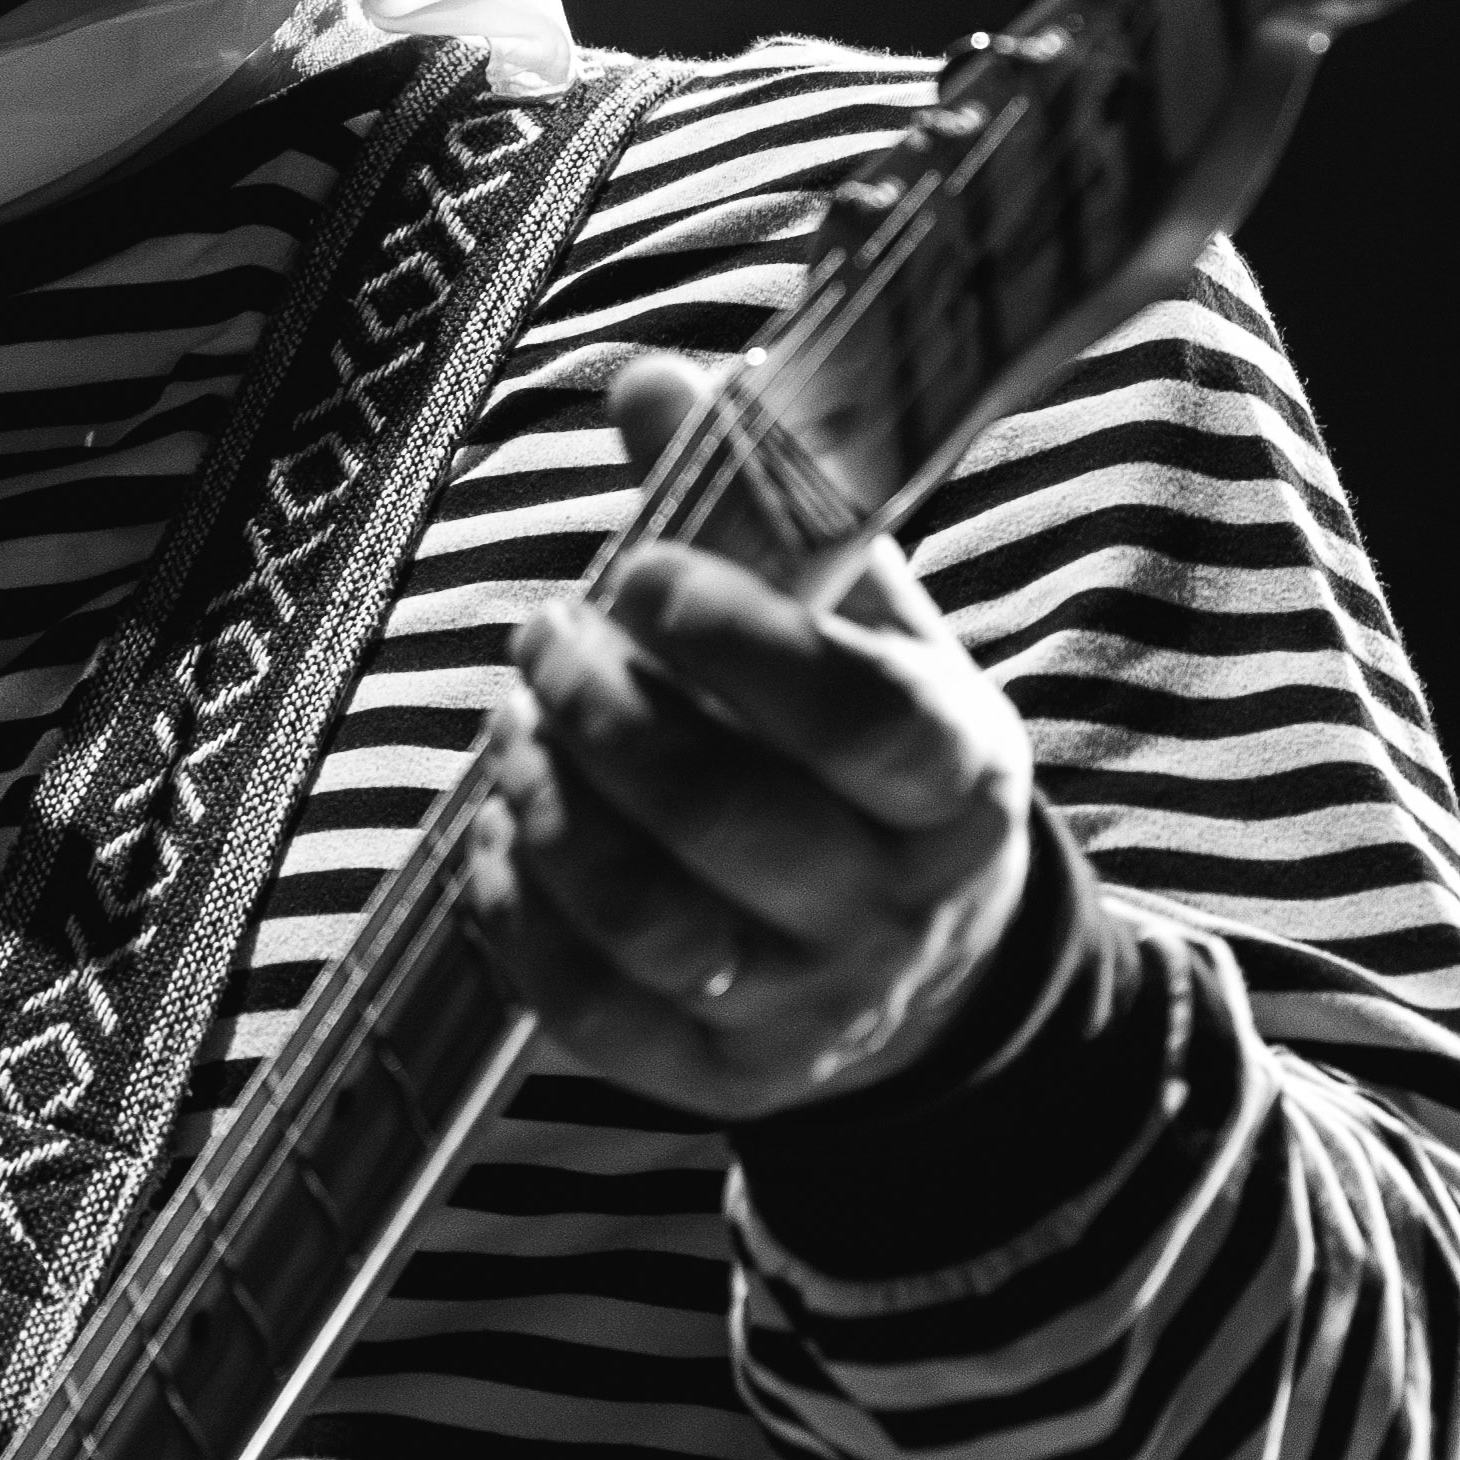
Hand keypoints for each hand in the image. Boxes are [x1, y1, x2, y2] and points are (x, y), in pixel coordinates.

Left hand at [466, 354, 1030, 1119]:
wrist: (923, 963)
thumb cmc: (870, 753)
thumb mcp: (865, 625)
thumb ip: (769, 503)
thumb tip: (648, 380)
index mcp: (957, 783)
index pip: (864, 720)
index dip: (743, 644)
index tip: (644, 573)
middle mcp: (891, 910)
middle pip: (728, 818)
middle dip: (603, 711)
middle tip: (546, 632)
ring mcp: (801, 1008)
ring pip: (644, 919)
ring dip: (546, 802)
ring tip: (515, 722)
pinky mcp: (712, 1079)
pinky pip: (585, 1010)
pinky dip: (517, 908)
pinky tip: (503, 827)